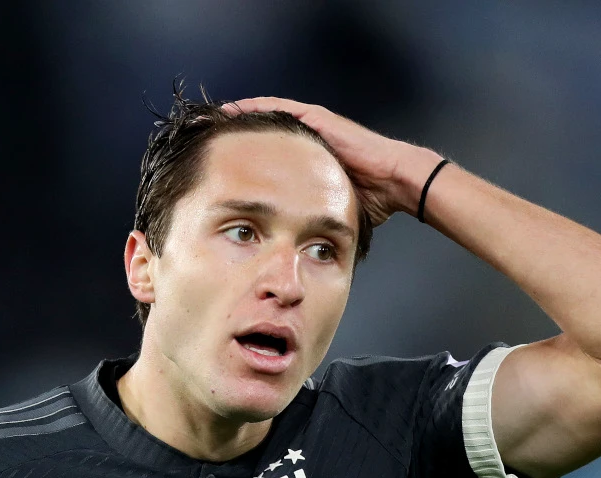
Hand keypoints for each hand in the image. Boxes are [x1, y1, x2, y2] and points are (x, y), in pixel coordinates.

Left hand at [228, 97, 439, 225]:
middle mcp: (306, 140)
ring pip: (266, 116)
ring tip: (211, 120)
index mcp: (306, 162)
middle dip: (235, 134)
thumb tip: (289, 246)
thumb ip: (308, 218)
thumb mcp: (327, 210)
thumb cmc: (370, 201)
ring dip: (239, 116)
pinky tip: (232, 110)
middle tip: (205, 137)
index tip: (218, 165)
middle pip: (262, 133)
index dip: (243, 157)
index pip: (267, 155)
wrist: (396, 183)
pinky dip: (255, 107)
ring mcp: (312, 125)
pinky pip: (278, 108)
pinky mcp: (316, 118)